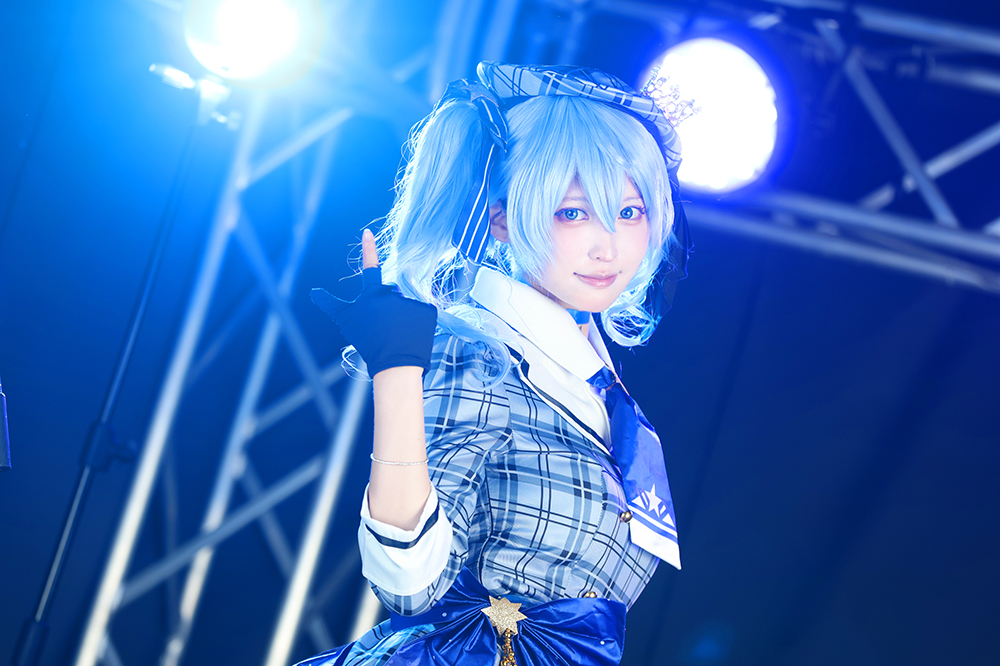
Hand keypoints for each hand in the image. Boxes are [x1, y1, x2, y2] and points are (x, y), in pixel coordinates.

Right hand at [311, 229, 437, 376]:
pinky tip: (412, 334)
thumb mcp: (346, 321)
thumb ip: (330, 303)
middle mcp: (392, 292)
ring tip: (399, 333)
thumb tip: (313, 292)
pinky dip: (419, 322)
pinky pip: (423, 312)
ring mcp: (412, 300)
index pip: (370, 266)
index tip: (367, 232)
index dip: (368, 249)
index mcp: (372, 293)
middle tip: (385, 328)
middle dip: (389, 307)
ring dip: (403, 316)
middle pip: (391, 294)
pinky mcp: (428, 310)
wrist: (395, 365)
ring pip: (407, 304)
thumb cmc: (368, 343)